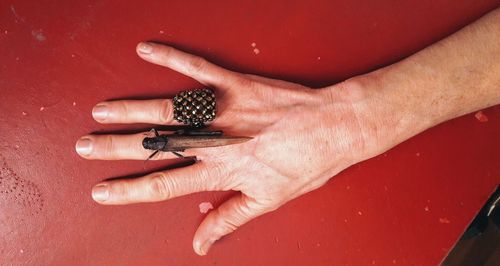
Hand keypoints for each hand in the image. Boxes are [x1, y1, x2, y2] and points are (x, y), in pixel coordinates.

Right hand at [76, 42, 379, 254]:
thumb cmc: (305, 164)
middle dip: (115, 148)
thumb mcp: (267, 200)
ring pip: (167, 110)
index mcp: (221, 170)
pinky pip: (198, 69)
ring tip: (101, 111)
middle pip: (155, 145)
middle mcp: (215, 140)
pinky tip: (147, 51)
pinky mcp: (236, 84)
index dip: (128, 191)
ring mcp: (223, 110)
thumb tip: (199, 244)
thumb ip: (228, 219)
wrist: (335, 127)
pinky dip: (172, 58)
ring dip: (130, 110)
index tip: (102, 191)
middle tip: (85, 146)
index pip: (163, 184)